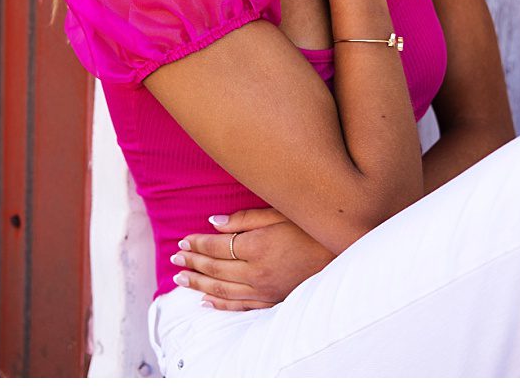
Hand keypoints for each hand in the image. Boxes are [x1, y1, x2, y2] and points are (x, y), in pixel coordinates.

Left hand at [171, 207, 335, 310]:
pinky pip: (240, 306)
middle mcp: (257, 272)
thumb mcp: (279, 214)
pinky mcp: (273, 301)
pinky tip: (205, 300)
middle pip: (214, 270)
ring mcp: (265, 290)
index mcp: (257, 246)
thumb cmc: (312, 229)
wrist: (345, 254)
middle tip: (174, 259)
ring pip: (222, 290)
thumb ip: (244, 219)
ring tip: (180, 280)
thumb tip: (212, 221)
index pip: (216, 247)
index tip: (182, 241)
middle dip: (191, 264)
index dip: (197, 244)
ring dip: (198, 285)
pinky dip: (220, 304)